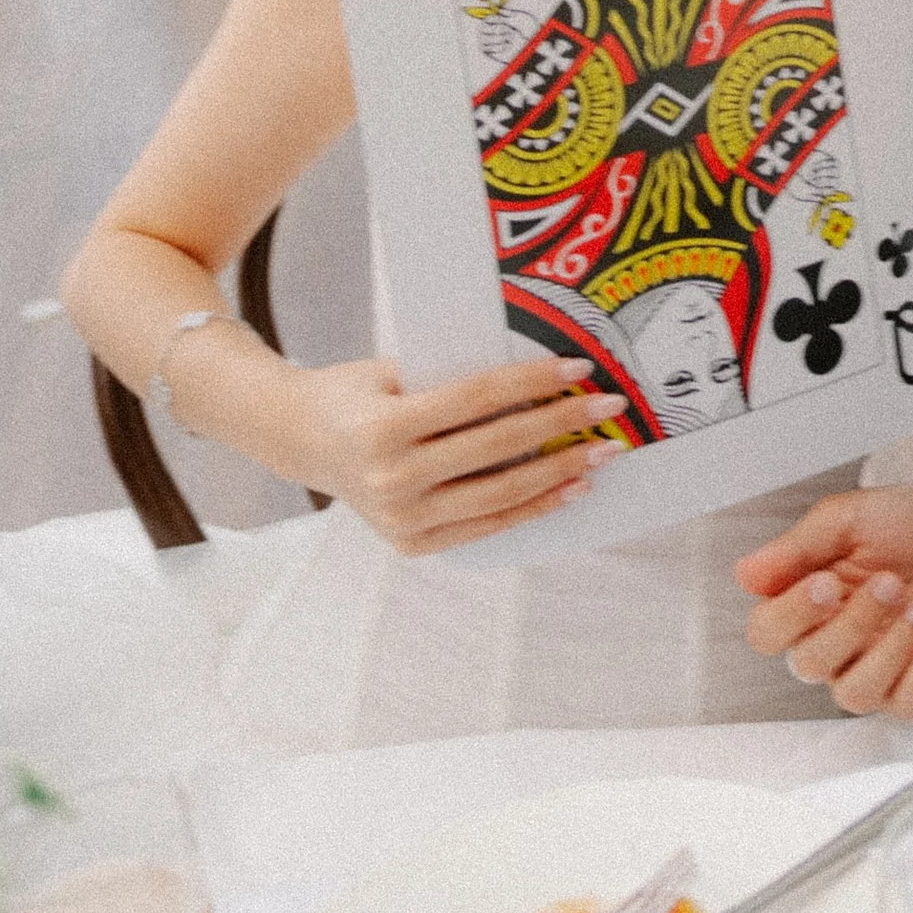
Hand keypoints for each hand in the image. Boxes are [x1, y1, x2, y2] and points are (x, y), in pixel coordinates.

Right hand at [283, 353, 628, 557]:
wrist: (301, 440)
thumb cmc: (354, 393)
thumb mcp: (392, 370)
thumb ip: (453, 377)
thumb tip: (535, 373)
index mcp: (383, 428)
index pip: (476, 399)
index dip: (532, 383)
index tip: (580, 369)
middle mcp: (392, 479)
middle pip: (497, 448)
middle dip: (561, 425)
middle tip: (611, 407)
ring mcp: (402, 519)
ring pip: (499, 495)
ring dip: (560, 473)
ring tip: (602, 452)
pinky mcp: (413, 543)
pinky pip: (486, 525)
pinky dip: (533, 507)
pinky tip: (571, 488)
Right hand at [735, 489, 912, 718]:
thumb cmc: (905, 527)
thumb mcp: (849, 518)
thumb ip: (798, 545)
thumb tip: (747, 573)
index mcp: (805, 602)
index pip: (767, 632)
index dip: (791, 614)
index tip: (825, 582)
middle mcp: (830, 642)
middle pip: (809, 664)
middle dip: (852, 623)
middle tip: (889, 583)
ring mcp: (869, 669)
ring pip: (853, 693)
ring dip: (889, 650)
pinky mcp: (910, 689)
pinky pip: (903, 705)